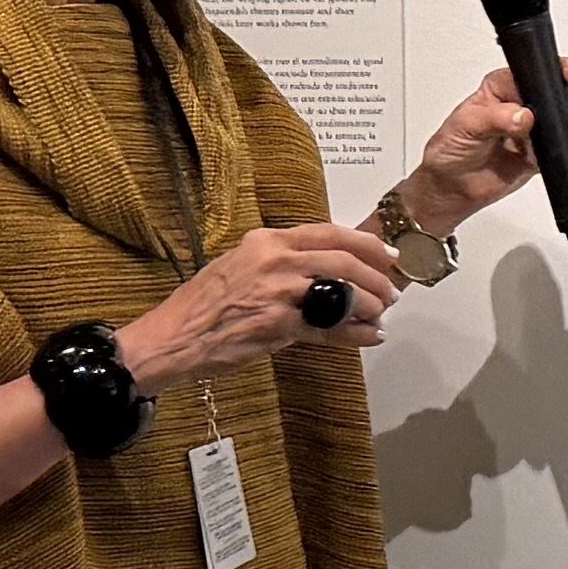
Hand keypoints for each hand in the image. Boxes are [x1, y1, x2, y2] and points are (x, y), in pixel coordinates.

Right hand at [117, 222, 401, 386]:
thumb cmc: (204, 303)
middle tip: (392, 290)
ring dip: (370, 304)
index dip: (366, 242)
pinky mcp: (280, 326)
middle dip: (377, 276)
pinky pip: (329, 329)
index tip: (387, 253)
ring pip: (343, 292)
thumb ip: (281, 262)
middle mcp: (276, 260)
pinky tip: (369, 336)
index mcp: (267, 240)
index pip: (329, 232)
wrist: (175, 336)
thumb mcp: (241, 265)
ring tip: (380, 313)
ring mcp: (279, 293)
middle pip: (344, 260)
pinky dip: (355, 334)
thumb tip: (323, 269)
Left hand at [391, 55, 567, 247]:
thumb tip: (523, 114)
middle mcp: (522, 106)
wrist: (449, 190)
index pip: (534, 74)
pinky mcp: (542, 156)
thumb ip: (495, 118)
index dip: (557, 72)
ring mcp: (535, 132)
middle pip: (561, 97)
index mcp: (502, 89)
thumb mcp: (465, 127)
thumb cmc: (449, 152)